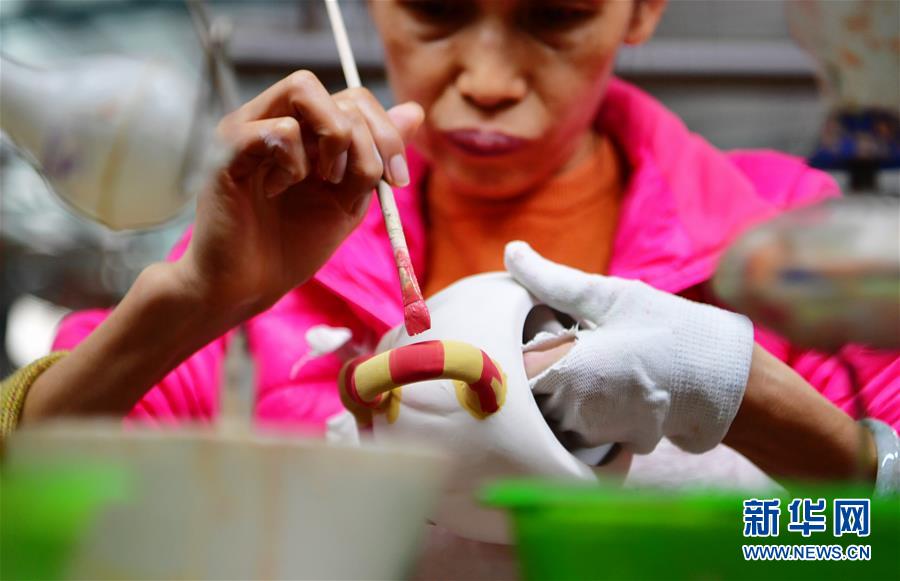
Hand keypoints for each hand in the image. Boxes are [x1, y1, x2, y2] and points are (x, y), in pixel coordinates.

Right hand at [178, 71, 423, 315]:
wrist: (248, 286)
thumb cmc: (292, 246)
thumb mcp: (349, 201)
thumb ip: (376, 158)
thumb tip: (415, 111)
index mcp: (306, 130)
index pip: (354, 99)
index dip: (386, 133)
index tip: (396, 180)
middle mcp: (274, 117)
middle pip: (337, 91)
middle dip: (368, 139)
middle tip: (360, 185)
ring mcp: (248, 127)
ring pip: (305, 89)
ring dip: (333, 140)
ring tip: (322, 181)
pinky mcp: (227, 149)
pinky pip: (279, 130)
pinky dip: (294, 164)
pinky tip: (278, 191)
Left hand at [506, 241, 754, 453]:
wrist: (727, 381)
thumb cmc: (669, 331)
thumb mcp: (610, 296)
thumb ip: (553, 280)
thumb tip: (511, 251)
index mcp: (564, 372)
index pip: (510, 367)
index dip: (520, 347)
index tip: (543, 332)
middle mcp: (571, 412)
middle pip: (527, 391)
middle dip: (540, 366)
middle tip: (577, 343)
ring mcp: (591, 433)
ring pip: (550, 410)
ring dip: (561, 389)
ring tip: (599, 364)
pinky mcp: (608, 443)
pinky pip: (578, 426)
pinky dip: (585, 407)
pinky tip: (612, 386)